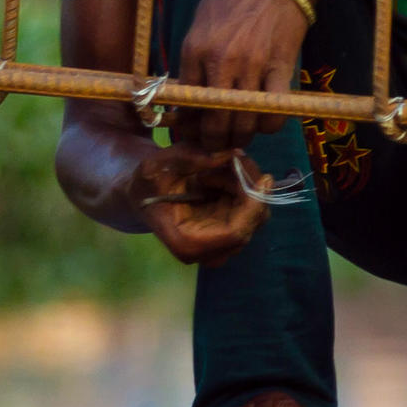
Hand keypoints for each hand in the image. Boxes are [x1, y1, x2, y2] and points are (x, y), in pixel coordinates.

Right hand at [128, 141, 269, 263]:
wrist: (143, 194)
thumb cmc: (146, 183)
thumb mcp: (158, 164)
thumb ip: (192, 158)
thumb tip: (231, 155)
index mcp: (187, 243)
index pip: (235, 234)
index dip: (253, 206)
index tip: (263, 178)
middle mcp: (207, 252)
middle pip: (250, 223)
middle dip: (249, 186)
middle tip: (234, 157)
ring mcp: (220, 244)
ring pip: (254, 214)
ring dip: (244, 183)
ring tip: (214, 167)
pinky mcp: (229, 231)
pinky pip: (249, 209)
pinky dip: (242, 186)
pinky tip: (219, 174)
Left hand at [167, 0, 312, 154]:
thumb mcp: (202, 19)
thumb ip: (193, 56)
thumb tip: (187, 91)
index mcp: (195, 49)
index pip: (186, 102)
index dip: (187, 125)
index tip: (191, 133)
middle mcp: (220, 62)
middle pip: (213, 120)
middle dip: (213, 142)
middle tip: (216, 146)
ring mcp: (252, 67)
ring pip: (243, 122)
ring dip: (241, 137)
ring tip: (240, 137)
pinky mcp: (281, 68)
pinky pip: (274, 112)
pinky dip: (270, 125)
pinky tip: (266, 122)